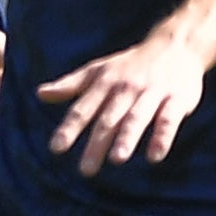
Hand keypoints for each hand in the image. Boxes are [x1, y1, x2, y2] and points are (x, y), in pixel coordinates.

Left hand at [38, 29, 208, 176]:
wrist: (176, 45)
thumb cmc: (131, 64)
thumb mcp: (99, 69)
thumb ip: (71, 85)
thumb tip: (40, 94)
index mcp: (105, 84)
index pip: (83, 110)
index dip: (69, 129)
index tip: (56, 149)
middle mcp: (126, 89)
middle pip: (108, 120)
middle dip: (96, 144)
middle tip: (86, 170)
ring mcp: (151, 94)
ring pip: (137, 118)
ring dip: (127, 138)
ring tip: (117, 160)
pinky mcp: (176, 100)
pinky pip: (168, 120)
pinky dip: (162, 137)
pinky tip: (154, 157)